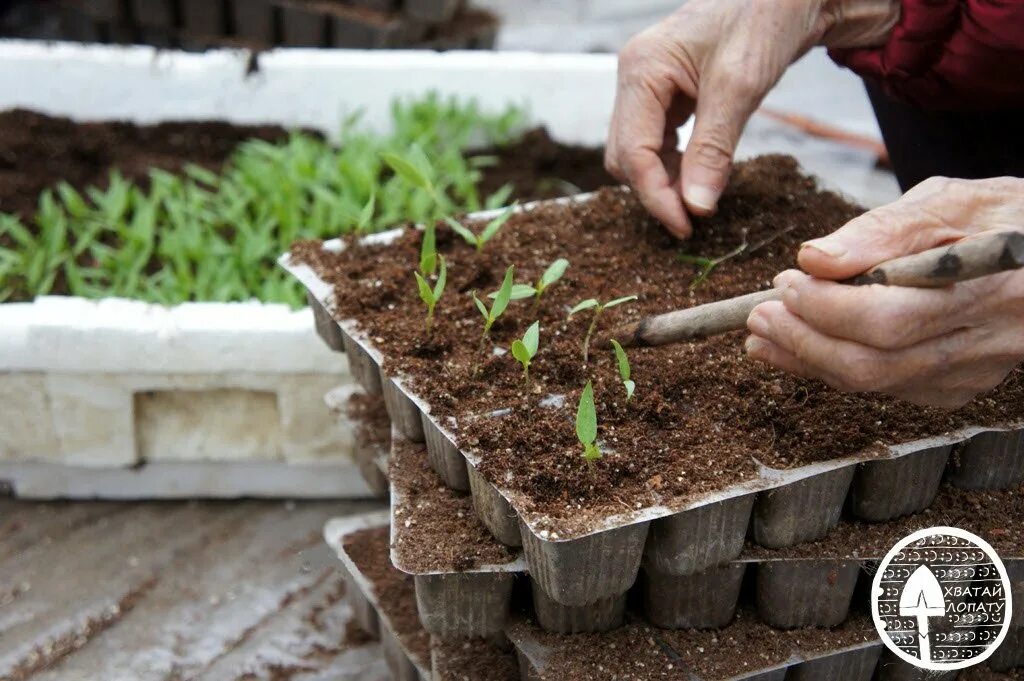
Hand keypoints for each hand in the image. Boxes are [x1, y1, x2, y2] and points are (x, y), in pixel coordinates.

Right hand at [605, 0, 897, 237]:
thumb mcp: (741, 88)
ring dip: (664, 180)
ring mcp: (647, 84)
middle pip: (625, 155)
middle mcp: (635, 76)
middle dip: (655, 190)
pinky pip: (656, 140)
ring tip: (699, 200)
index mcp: (642, 69)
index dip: (655, 196)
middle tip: (695, 217)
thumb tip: (696, 207)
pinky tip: (699, 173)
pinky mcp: (665, 91)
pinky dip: (673, 164)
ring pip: (637, 151)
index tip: (686, 226)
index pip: (632, 151)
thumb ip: (713, 149)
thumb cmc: (765, 20)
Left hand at [745, 176, 1023, 407]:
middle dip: (802, 340)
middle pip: (873, 364)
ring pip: (875, 384)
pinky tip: (801, 346)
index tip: (786, 280)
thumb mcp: (954, 199)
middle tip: (759, 313)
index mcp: (992, 289)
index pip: (889, 319)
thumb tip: (813, 259)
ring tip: (764, 332)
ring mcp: (975, 373)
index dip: (825, 307)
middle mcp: (987, 342)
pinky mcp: (961, 387)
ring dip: (807, 359)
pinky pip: (886, 388)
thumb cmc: (1008, 217)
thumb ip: (883, 229)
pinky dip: (834, 368)